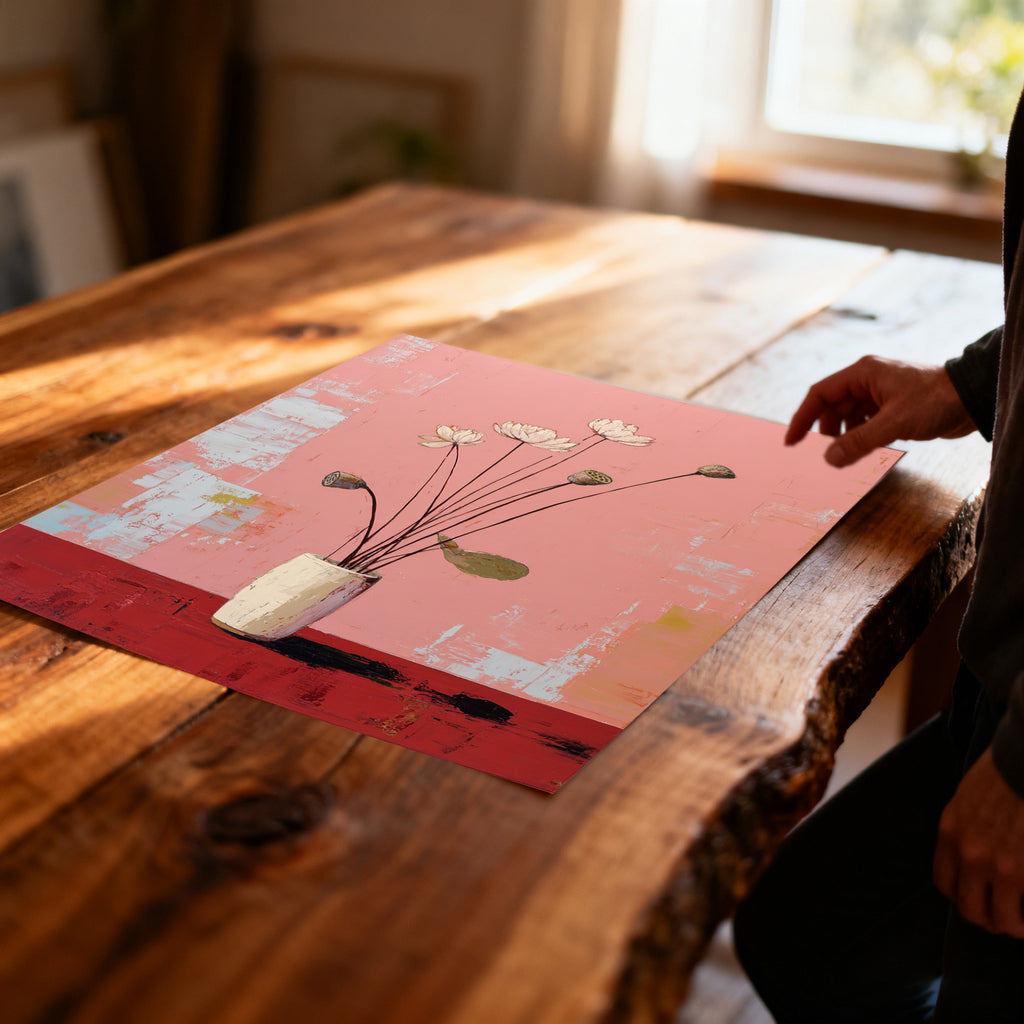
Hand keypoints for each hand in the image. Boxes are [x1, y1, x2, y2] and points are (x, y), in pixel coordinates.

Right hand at [785, 356, 975, 466]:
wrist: (972, 397)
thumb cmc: (936, 400)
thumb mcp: (894, 423)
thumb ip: (859, 442)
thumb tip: (829, 459)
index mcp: (862, 373)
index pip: (820, 394)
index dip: (802, 418)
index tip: (791, 441)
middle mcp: (867, 380)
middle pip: (832, 405)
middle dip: (824, 430)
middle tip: (821, 453)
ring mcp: (879, 393)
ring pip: (848, 415)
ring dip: (842, 435)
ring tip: (843, 454)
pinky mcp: (891, 406)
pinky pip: (864, 421)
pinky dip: (858, 435)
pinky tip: (861, 449)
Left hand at [933, 748, 1023, 937]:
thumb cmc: (1006, 774)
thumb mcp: (968, 798)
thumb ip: (965, 829)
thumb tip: (972, 858)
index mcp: (951, 832)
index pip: (945, 884)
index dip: (963, 896)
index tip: (980, 897)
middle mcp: (969, 853)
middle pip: (970, 909)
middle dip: (989, 918)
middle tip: (1007, 917)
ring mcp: (1000, 866)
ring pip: (1002, 920)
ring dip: (1015, 925)